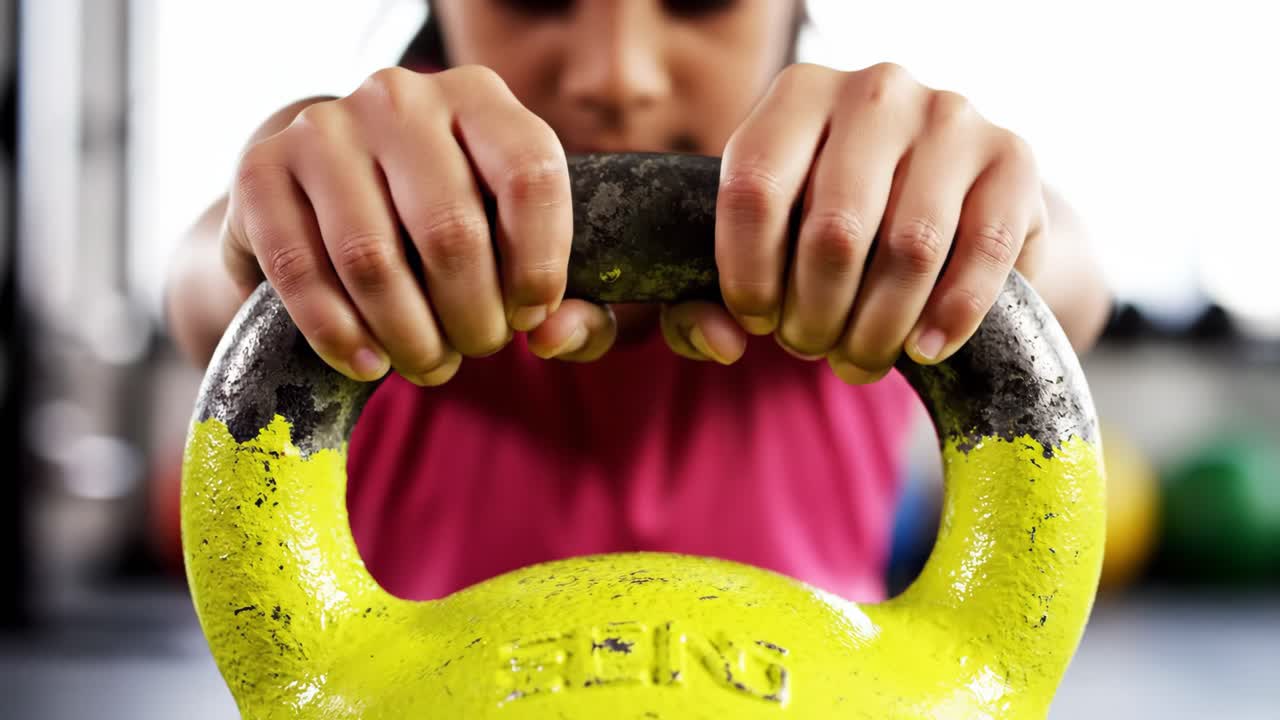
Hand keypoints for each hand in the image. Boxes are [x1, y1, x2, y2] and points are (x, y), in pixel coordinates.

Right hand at [222, 65, 614, 385]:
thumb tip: (556, 338)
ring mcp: (324, 128)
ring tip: (429, 364)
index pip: (531, 175)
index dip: (540, 264)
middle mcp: (401, 97)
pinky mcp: (261, 171)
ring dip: (410, 338)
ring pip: (373, 260)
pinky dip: (340, 336)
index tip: (530, 318)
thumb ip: (576, 306)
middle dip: (472, 319)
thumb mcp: (521, 255)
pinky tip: (369, 365)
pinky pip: (301, 272)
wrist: (328, 192)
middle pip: (451, 230)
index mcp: (481, 99)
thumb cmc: (446, 229)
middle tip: (475, 351)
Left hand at [662, 62, 1046, 381]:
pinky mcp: (1014, 156)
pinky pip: (981, 253)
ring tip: (858, 359)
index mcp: (798, 94)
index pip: (754, 190)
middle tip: (810, 348)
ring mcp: (951, 116)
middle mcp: (876, 89)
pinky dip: (948, 318)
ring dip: (876, 330)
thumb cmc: (833, 221)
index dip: (747, 276)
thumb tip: (721, 341)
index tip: (757, 322)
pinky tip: (921, 352)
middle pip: (833, 231)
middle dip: (814, 315)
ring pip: (909, 250)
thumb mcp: (769, 236)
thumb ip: (715, 292)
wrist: (948, 191)